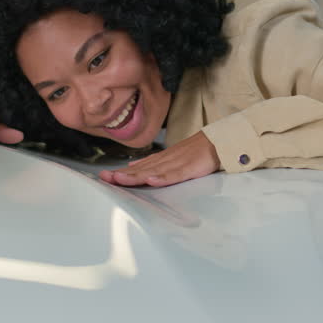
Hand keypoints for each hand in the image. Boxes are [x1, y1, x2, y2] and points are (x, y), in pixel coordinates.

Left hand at [99, 131, 220, 186]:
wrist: (217, 141)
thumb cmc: (196, 152)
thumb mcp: (172, 158)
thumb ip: (153, 164)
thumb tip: (134, 167)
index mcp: (161, 160)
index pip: (137, 168)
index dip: (121, 173)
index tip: (104, 177)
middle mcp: (165, 161)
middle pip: (140, 170)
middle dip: (122, 175)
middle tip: (104, 178)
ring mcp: (176, 163)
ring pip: (153, 171)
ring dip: (135, 176)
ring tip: (119, 179)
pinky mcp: (189, 168)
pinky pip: (175, 174)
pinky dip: (163, 178)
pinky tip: (152, 181)